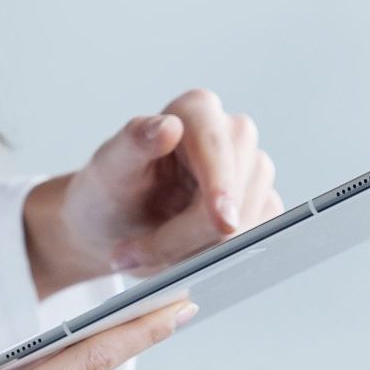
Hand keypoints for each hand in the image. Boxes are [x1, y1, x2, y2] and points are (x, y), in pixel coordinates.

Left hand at [52, 87, 283, 283]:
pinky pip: (256, 241)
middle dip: (193, 231)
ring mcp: (252, 170)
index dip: (220, 186)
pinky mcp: (261, 204)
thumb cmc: (107, 191)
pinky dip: (219, 258)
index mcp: (196, 111)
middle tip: (140, 250)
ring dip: (200, 249)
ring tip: (155, 247)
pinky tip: (185, 252)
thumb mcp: (109, 168)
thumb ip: (135, 142)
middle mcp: (232, 133)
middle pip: (236, 191)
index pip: (217, 147)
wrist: (113, 228)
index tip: (222, 222)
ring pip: (248, 222)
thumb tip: (168, 126)